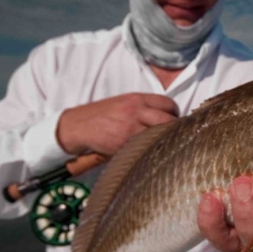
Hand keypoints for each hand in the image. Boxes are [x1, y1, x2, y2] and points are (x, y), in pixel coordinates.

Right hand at [56, 93, 177, 155]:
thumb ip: (143, 108)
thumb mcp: (123, 103)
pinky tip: (148, 152)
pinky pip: (144, 147)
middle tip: (174, 136)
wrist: (78, 126)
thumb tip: (164, 117)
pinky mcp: (124, 143)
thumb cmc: (101, 115)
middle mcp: (136, 110)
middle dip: (174, 129)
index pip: (167, 103)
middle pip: (168, 120)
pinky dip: (148, 150)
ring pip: (158, 135)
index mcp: (137, 99)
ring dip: (162, 141)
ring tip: (162, 146)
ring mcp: (131, 127)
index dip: (174, 114)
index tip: (174, 121)